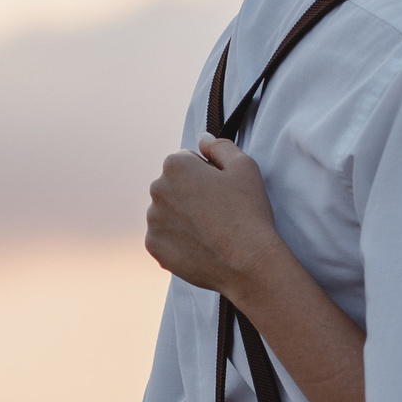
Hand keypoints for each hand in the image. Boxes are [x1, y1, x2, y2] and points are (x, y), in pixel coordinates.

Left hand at [145, 137, 285, 297]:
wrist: (248, 262)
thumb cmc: (249, 212)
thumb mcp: (245, 166)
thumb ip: (220, 145)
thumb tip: (203, 139)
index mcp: (175, 166)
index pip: (187, 161)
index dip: (208, 174)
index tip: (223, 191)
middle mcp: (156, 190)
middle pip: (174, 187)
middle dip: (191, 194)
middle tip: (219, 212)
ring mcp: (153, 221)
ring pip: (168, 213)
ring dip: (184, 218)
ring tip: (212, 232)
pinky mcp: (154, 247)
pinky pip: (165, 239)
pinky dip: (180, 241)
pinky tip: (202, 246)